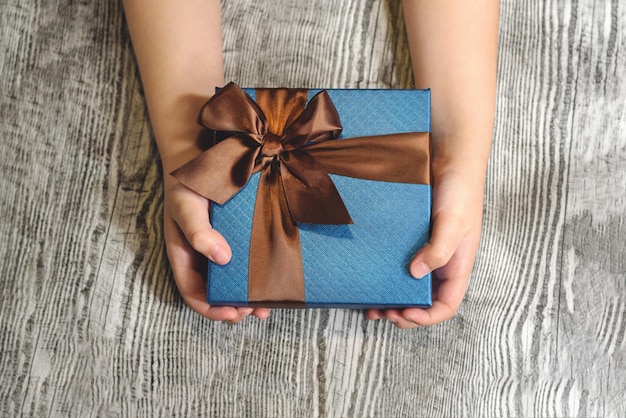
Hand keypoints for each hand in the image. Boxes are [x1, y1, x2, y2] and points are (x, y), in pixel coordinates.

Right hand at [163, 180, 270, 322]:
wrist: (203, 157)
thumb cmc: (188, 184)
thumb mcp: (187, 206)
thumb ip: (198, 231)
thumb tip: (222, 258)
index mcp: (185, 255)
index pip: (194, 292)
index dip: (212, 309)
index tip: (234, 314)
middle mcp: (202, 256)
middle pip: (217, 292)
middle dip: (236, 307)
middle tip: (258, 310)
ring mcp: (221, 247)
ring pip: (234, 279)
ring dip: (250, 295)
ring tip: (270, 303)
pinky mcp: (239, 237)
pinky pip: (248, 259)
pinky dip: (259, 272)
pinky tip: (276, 275)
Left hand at [366, 157, 484, 328]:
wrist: (449, 158)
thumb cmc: (460, 190)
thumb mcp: (453, 222)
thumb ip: (440, 249)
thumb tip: (416, 273)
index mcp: (457, 265)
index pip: (446, 304)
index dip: (427, 316)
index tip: (405, 314)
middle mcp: (442, 263)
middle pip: (424, 301)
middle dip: (404, 312)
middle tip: (381, 313)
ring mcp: (426, 252)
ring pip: (409, 285)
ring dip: (392, 297)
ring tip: (371, 304)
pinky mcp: (412, 240)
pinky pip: (399, 264)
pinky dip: (386, 275)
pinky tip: (371, 275)